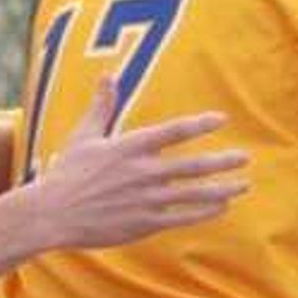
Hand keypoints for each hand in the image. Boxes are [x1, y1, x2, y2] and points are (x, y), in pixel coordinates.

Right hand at [26, 87, 246, 248]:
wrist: (52, 213)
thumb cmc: (67, 172)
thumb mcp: (85, 135)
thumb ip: (103, 106)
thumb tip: (108, 75)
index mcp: (130, 147)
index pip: (173, 131)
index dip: (199, 124)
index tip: (221, 119)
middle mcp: (143, 172)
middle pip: (192, 165)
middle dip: (222, 161)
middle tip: (245, 158)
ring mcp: (146, 199)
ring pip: (194, 193)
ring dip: (222, 189)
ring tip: (244, 184)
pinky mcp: (145, 222)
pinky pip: (183, 217)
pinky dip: (205, 211)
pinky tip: (221, 206)